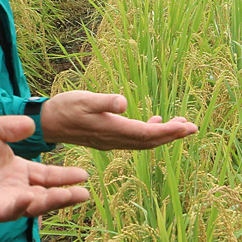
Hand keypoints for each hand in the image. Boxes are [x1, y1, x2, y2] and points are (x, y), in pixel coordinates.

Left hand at [0, 116, 89, 221]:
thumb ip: (12, 127)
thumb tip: (33, 124)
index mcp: (18, 169)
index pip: (48, 176)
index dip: (65, 176)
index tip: (84, 175)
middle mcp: (15, 187)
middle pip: (46, 194)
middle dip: (65, 195)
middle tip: (84, 194)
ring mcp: (4, 201)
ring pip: (33, 205)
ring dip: (51, 202)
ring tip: (70, 197)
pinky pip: (10, 212)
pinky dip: (22, 207)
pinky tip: (31, 199)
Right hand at [40, 92, 197, 150]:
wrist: (48, 123)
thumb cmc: (65, 108)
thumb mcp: (83, 99)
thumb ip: (104, 101)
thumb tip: (124, 102)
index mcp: (112, 129)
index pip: (146, 133)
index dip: (167, 131)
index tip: (186, 127)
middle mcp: (115, 140)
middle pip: (150, 141)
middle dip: (172, 135)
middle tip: (193, 128)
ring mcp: (112, 141)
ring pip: (144, 142)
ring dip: (164, 135)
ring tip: (182, 126)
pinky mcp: (109, 138)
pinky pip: (135, 139)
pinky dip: (150, 132)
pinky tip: (155, 122)